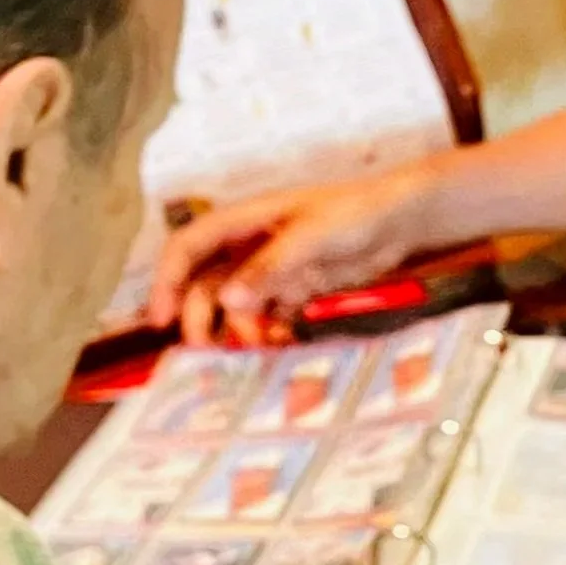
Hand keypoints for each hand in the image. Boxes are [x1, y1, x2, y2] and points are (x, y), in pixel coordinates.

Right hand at [146, 170, 424, 342]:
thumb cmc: (355, 213)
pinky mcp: (295, 289)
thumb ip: (269, 267)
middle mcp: (251, 245)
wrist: (402, 220)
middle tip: (204, 351)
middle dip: (200, 316)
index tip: (162, 319)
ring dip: (235, 329)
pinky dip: (265, 333)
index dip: (168, 280)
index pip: (189, 246)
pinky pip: (266, 316)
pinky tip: (276, 344)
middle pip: (206, 282)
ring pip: (235, 305)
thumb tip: (227, 299)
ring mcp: (273, 269)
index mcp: (245, 220)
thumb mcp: (311, 237)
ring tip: (250, 350)